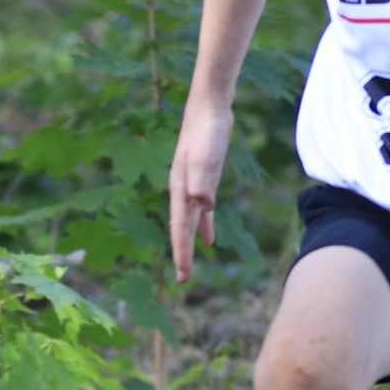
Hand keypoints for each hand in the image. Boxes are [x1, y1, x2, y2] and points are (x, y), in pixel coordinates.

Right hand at [169, 98, 233, 283]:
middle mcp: (184, 190)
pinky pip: (203, 210)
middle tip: (183, 280)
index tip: (182, 274)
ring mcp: (194, 185)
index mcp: (180, 188)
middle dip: (182, 253)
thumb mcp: (206, 156)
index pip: (180, 227)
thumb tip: (204, 205)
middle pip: (181, 229)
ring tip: (189, 265)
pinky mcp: (206, 179)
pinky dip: (205, 225)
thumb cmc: (206, 131)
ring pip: (190, 222)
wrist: (209, 109)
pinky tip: (209, 240)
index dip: (181, 251)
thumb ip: (202, 180)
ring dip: (190, 242)